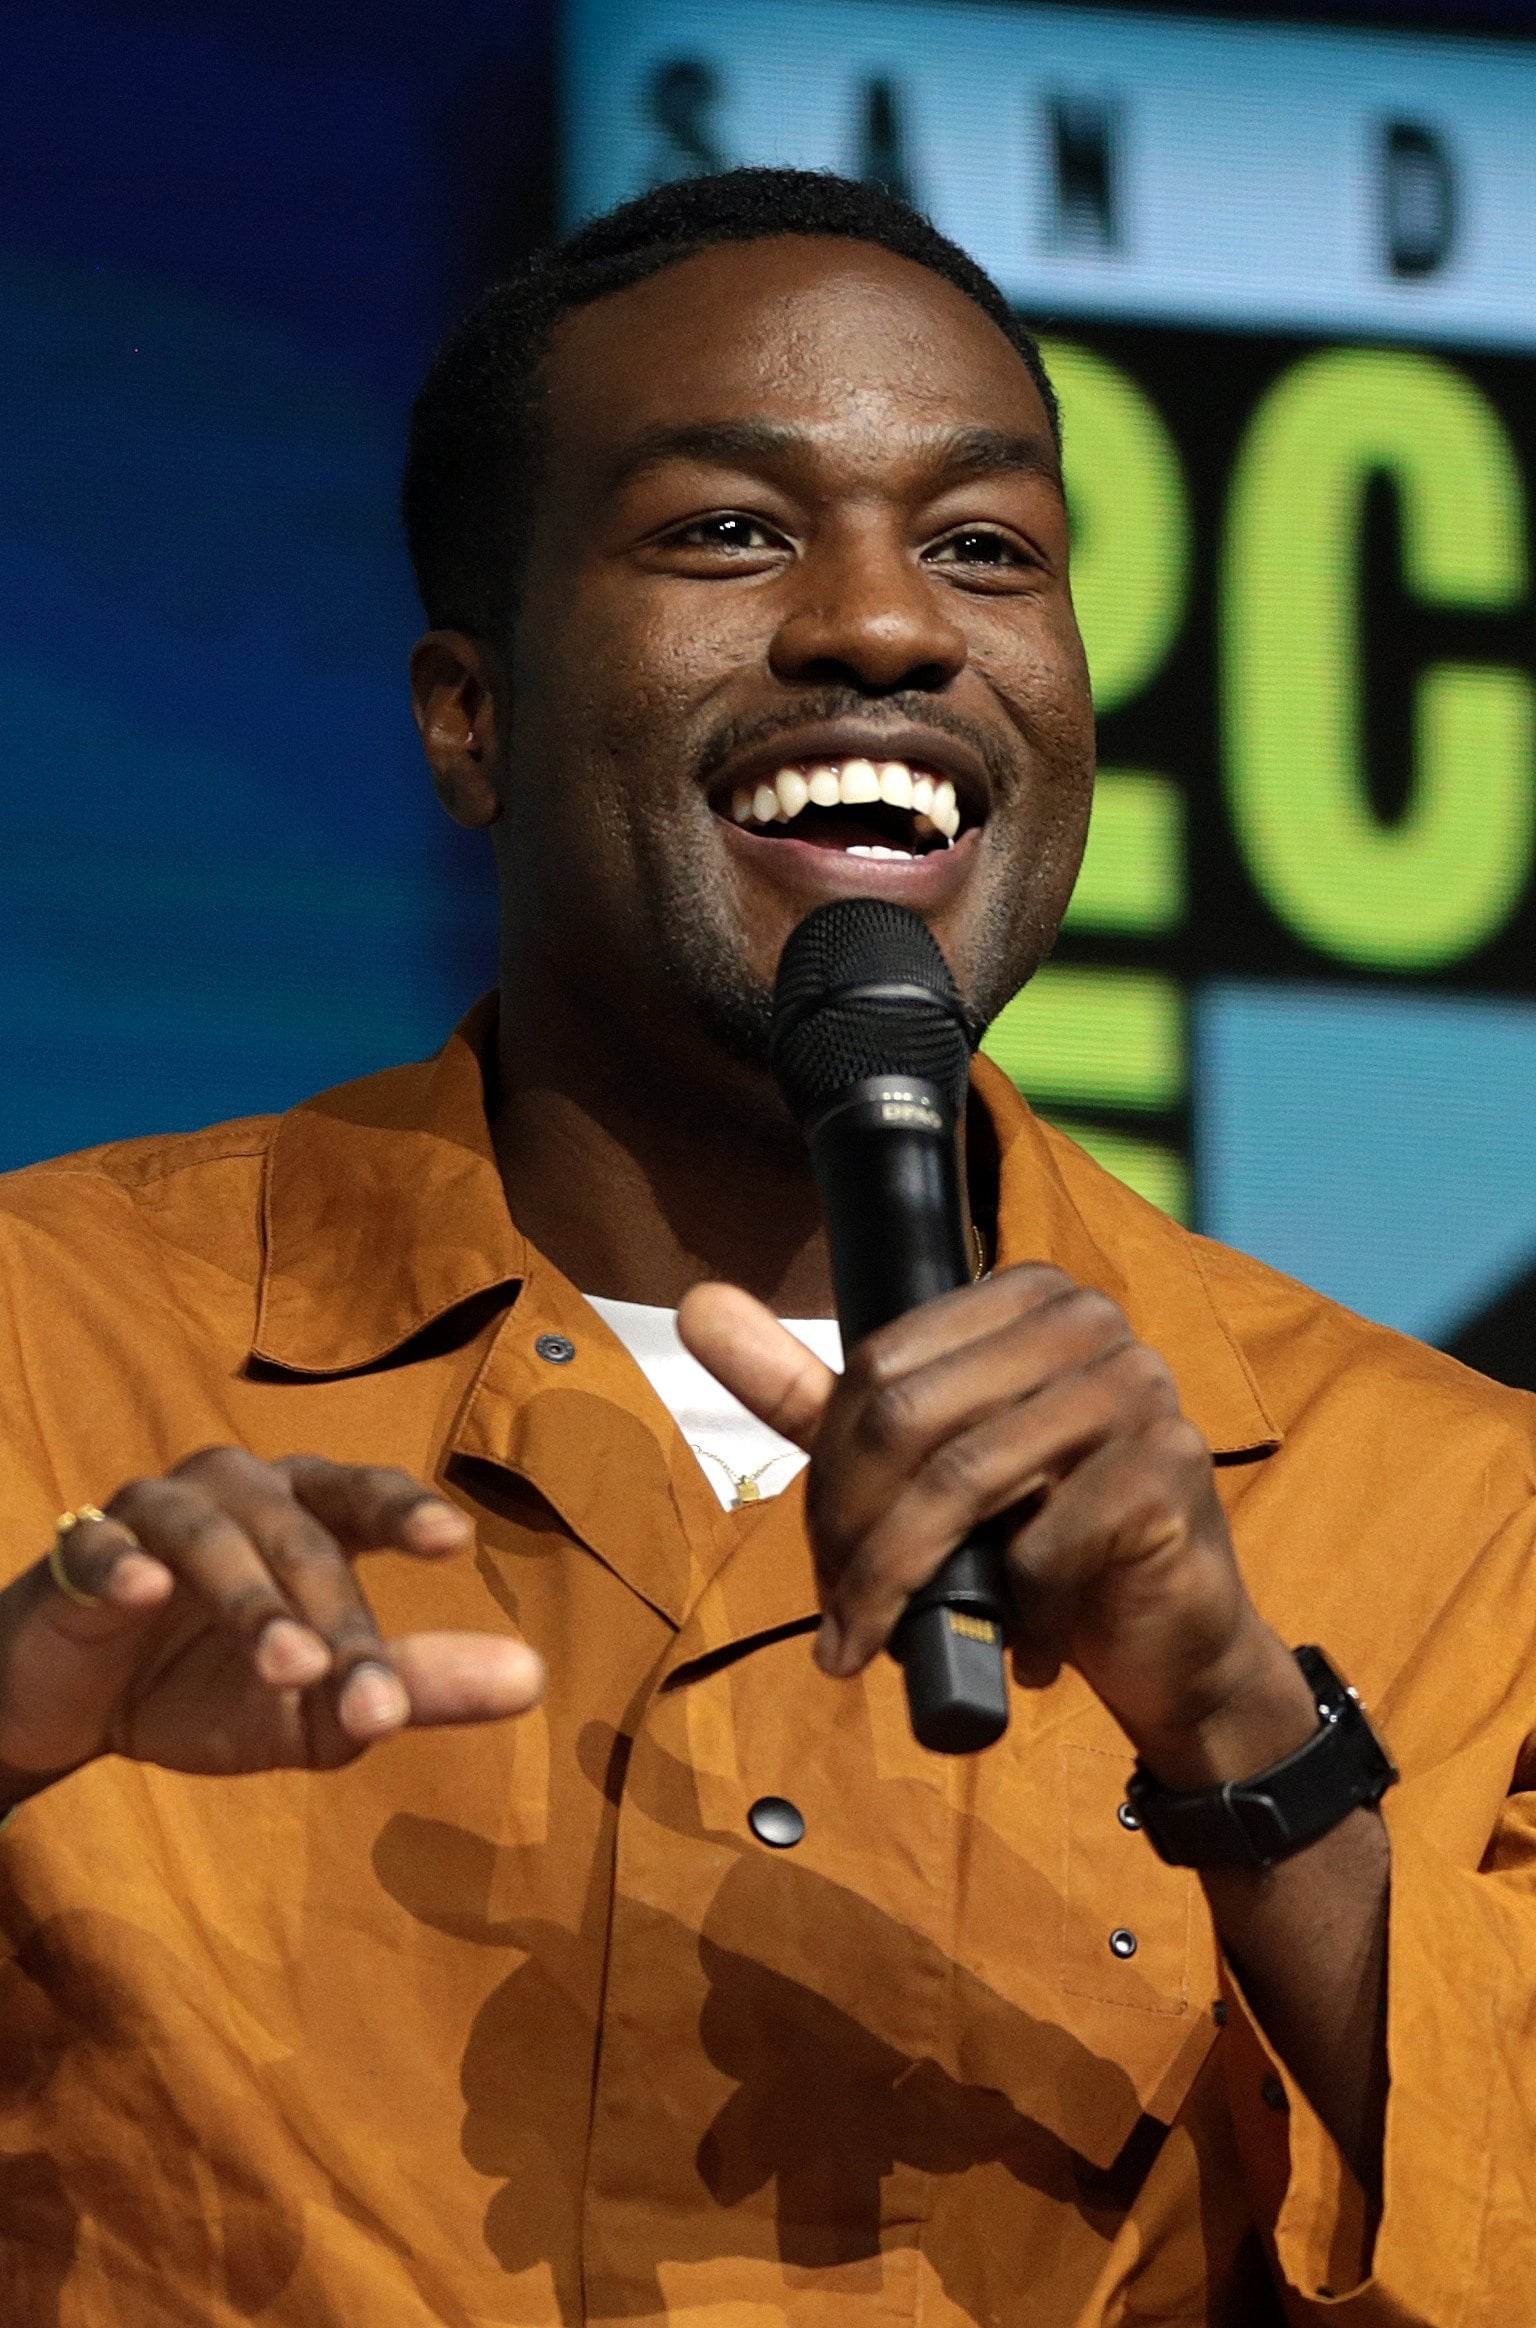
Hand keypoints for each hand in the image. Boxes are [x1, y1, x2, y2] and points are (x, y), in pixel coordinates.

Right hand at [0, 1449, 543, 1795]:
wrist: (78, 1712)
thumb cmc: (213, 1688)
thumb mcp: (318, 1707)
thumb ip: (415, 1687)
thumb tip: (531, 1678)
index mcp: (306, 1513)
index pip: (364, 1497)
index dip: (404, 1510)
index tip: (451, 1541)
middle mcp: (239, 1492)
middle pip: (303, 1540)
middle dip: (341, 1622)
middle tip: (374, 1702)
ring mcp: (156, 1511)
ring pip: (215, 1538)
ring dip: (255, 1602)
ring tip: (293, 1668)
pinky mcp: (79, 1550)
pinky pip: (101, 1548)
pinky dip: (124, 1563)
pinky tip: (145, 1592)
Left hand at [680, 1268, 1314, 1780]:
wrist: (1173, 1644)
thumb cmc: (1040, 1544)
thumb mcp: (916, 1467)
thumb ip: (810, 1392)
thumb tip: (697, 1303)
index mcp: (1025, 1295)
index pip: (879, 1364)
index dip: (836, 1473)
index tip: (831, 1559)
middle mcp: (1087, 1319)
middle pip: (908, 1416)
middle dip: (857, 1537)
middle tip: (846, 1624)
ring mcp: (1138, 1385)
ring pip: (962, 1479)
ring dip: (904, 1585)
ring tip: (887, 1647)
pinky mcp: (1170, 1467)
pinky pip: (1042, 1543)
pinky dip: (1016, 1614)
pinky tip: (1027, 1646)